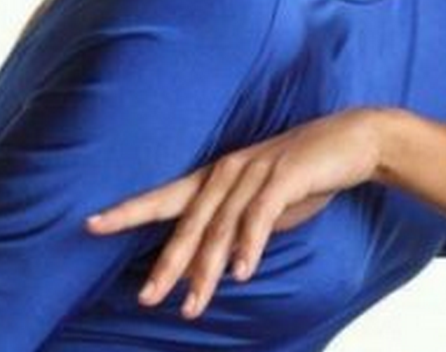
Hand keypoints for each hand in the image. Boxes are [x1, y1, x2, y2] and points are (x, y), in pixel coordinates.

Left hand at [84, 106, 388, 319]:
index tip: (91, 225)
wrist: (354, 140)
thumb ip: (232, 228)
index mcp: (216, 176)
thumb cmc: (304, 174)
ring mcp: (255, 171)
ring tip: (193, 306)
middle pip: (189, 223)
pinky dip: (248, 245)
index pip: (164, 196)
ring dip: (207, 271)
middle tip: (146, 298)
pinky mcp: (284, 176)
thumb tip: (204, 267)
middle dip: (167, 264)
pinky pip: (260, 216)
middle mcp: (228, 172)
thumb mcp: (260, 204)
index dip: (129, 210)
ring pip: (221, 227)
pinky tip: (242, 272)